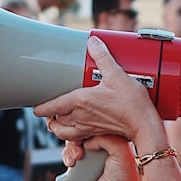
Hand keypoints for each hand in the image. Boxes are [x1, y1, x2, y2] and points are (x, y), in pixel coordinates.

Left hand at [37, 36, 160, 145]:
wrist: (144, 125)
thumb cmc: (132, 102)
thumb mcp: (117, 74)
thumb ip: (102, 57)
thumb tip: (92, 42)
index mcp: (81, 101)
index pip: (53, 106)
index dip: (41, 107)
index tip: (35, 107)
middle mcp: (81, 116)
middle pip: (55, 120)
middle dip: (48, 116)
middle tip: (48, 108)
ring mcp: (88, 127)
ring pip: (63, 132)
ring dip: (57, 127)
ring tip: (56, 120)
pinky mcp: (97, 132)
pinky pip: (76, 138)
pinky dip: (69, 135)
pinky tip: (74, 128)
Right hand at [59, 138, 138, 180]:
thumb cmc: (125, 174)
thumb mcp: (120, 150)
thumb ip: (106, 138)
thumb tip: (87, 139)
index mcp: (112, 135)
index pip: (94, 125)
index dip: (85, 130)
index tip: (82, 138)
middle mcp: (101, 142)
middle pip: (81, 132)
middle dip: (75, 140)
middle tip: (79, 151)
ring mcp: (91, 152)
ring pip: (73, 142)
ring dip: (70, 149)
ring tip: (76, 160)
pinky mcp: (83, 162)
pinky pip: (70, 154)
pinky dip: (67, 157)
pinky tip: (72, 164)